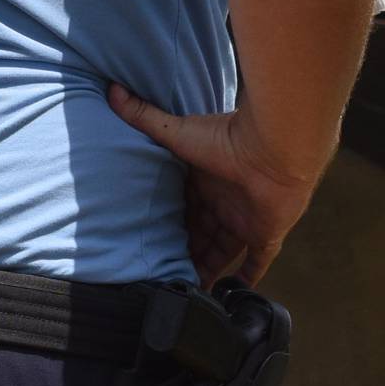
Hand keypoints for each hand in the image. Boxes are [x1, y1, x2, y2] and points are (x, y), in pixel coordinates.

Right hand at [107, 83, 317, 286]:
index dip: (165, 226)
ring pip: (221, 253)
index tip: (146, 244)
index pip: (180, 209)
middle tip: (159, 275)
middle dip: (181, 252)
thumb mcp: (176, 132)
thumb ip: (143, 116)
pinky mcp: (265, 236)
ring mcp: (245, 220)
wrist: (274, 149)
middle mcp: (223, 202)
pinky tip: (230, 296)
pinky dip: (245, 280)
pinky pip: (256, 264)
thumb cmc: (226, 137)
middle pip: (198, 234)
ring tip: (184, 292)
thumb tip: (110, 89)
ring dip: (205, 271)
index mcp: (202, 181)